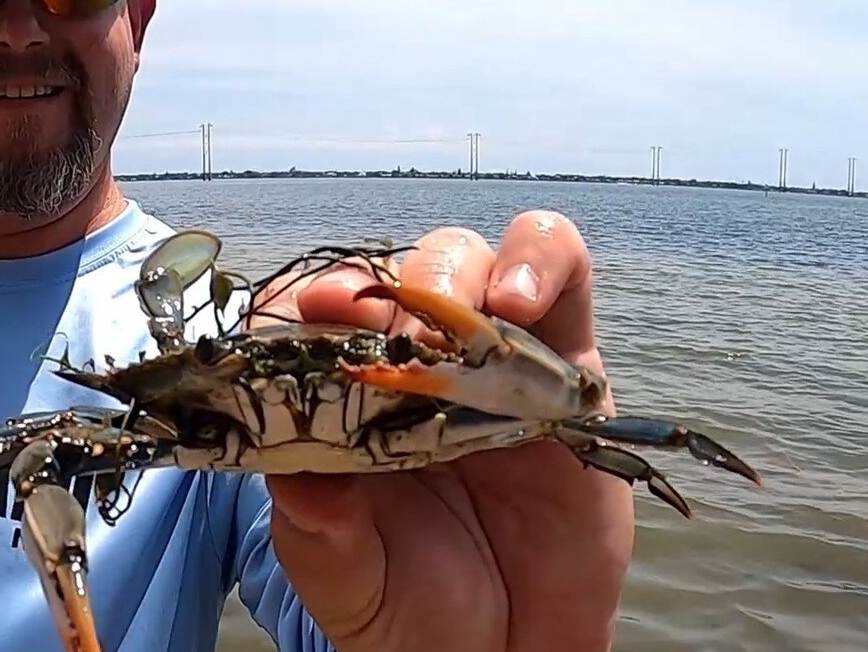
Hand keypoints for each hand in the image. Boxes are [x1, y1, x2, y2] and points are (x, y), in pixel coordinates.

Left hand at [250, 210, 634, 651]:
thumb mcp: (347, 582)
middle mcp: (417, 366)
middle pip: (392, 272)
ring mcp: (493, 357)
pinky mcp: (568, 361)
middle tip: (377, 325)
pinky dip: (541, 262)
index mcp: (346, 402)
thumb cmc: (414, 609)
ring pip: (472, 255)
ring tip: (450, 309)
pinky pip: (564, 275)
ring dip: (454, 268)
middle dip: (381, 283)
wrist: (512, 650)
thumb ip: (319, 532)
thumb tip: (301, 475)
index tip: (298, 317)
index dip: (299, 301)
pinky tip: (519, 302)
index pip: (310, 317)